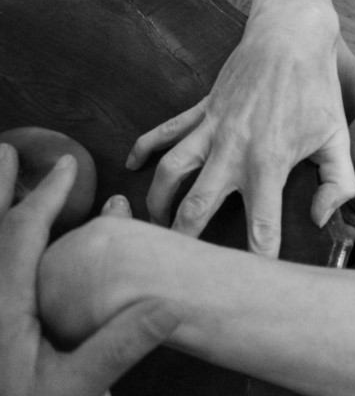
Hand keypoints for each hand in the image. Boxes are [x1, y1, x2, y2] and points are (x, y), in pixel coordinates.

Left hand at [0, 142, 179, 395]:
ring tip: (2, 180)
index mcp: (3, 307)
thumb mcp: (75, 388)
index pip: (22, 234)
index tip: (66, 166)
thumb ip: (118, 345)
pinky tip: (10, 248)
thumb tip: (167, 305)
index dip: (44, 196)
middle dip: (0, 189)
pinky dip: (1, 246)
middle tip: (5, 153)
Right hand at [125, 2, 354, 256]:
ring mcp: (210, 129)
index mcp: (267, 164)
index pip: (260, 226)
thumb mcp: (337, 138)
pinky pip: (163, 131)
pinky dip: (143, 147)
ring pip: (169, 173)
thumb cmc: (316, 89)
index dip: (257, 260)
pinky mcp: (200, 110)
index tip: (250, 285)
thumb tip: (320, 219)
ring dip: (156, 201)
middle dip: (185, 242)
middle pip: (196, 208)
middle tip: (179, 267)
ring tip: (154, 224)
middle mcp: (230, 151)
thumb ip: (337, 185)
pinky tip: (131, 165)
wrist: (291, 35)